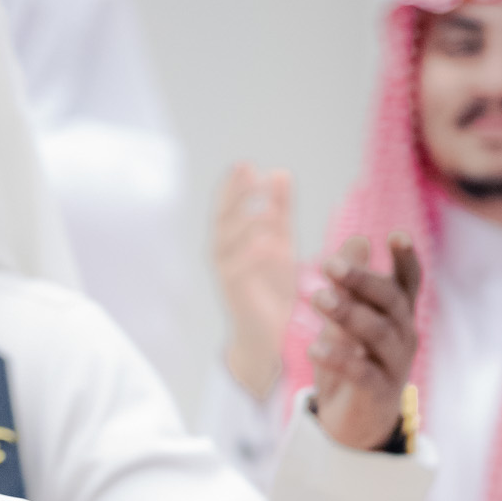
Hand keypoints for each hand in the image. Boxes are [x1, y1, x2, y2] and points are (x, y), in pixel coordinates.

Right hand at [213, 163, 297, 400]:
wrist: (267, 334)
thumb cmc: (272, 286)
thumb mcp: (279, 240)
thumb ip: (279, 209)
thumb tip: (279, 172)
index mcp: (233, 238)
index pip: (228, 205)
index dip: (234, 186)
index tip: (246, 166)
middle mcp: (224, 252)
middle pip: (222, 218)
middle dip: (234, 195)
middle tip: (246, 172)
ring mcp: (226, 272)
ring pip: (227, 241)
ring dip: (245, 221)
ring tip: (264, 204)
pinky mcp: (235, 294)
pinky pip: (238, 270)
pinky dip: (251, 256)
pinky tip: (268, 242)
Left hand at [310, 233, 421, 451]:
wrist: (354, 422)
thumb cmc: (352, 362)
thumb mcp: (345, 321)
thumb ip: (348, 285)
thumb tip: (356, 238)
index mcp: (398, 315)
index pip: (409, 282)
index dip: (406, 259)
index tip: (395, 234)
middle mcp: (403, 335)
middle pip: (390, 301)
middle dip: (361, 280)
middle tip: (327, 264)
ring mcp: (394, 365)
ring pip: (377, 333)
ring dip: (347, 313)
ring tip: (316, 298)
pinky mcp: (378, 393)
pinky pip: (361, 372)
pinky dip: (338, 359)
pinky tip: (313, 349)